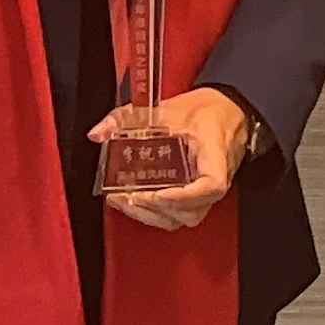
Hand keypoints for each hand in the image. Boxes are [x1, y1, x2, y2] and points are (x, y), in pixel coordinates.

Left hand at [95, 86, 253, 232]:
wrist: (225, 110)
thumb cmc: (205, 110)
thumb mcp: (165, 107)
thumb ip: (127, 117)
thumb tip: (99, 132)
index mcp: (214, 154)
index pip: (210, 186)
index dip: (182, 196)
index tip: (157, 193)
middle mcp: (215, 179)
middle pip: (191, 211)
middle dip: (154, 208)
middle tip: (126, 196)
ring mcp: (208, 191)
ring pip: (184, 218)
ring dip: (153, 214)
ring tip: (126, 201)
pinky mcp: (200, 196)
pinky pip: (181, 213)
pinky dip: (158, 212)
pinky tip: (138, 202)